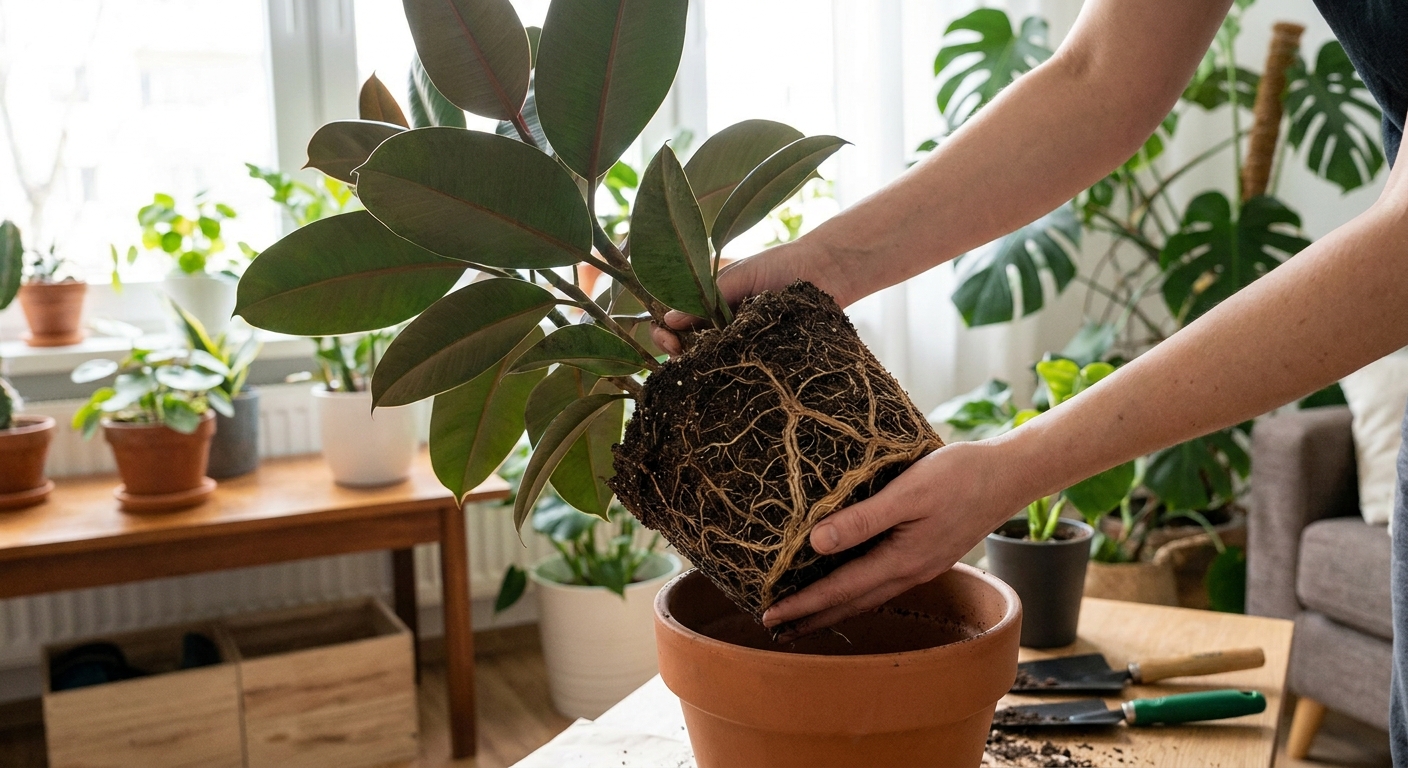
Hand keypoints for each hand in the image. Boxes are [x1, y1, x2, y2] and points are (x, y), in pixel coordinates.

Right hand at [650, 238, 847, 355]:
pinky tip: (730, 371)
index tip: (667, 339)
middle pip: (689, 348)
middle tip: (680, 356)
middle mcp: (724, 325)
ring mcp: (744, 342)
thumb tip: (668, 319)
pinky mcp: (766, 354)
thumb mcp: (738, 276)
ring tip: (703, 365)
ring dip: (703, 366)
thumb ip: (705, 298)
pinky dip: (731, 371)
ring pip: (713, 362)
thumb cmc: (781, 264)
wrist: (827, 270)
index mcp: (712, 303)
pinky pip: (743, 368)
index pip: (675, 322)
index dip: (665, 333)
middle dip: (678, 354)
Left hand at [759, 439, 1025, 639]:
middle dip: (812, 617)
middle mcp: (910, 572)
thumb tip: (815, 543)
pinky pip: (882, 583)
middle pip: (851, 603)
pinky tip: (848, 586)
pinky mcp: (927, 555)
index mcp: (901, 560)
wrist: (1008, 475)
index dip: (802, 604)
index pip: (839, 590)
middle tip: (774, 628)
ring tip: (803, 617)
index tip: (769, 615)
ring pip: (867, 596)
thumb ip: (862, 519)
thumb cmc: (959, 476)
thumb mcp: (908, 491)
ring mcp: (921, 567)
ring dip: (833, 608)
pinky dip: (856, 591)